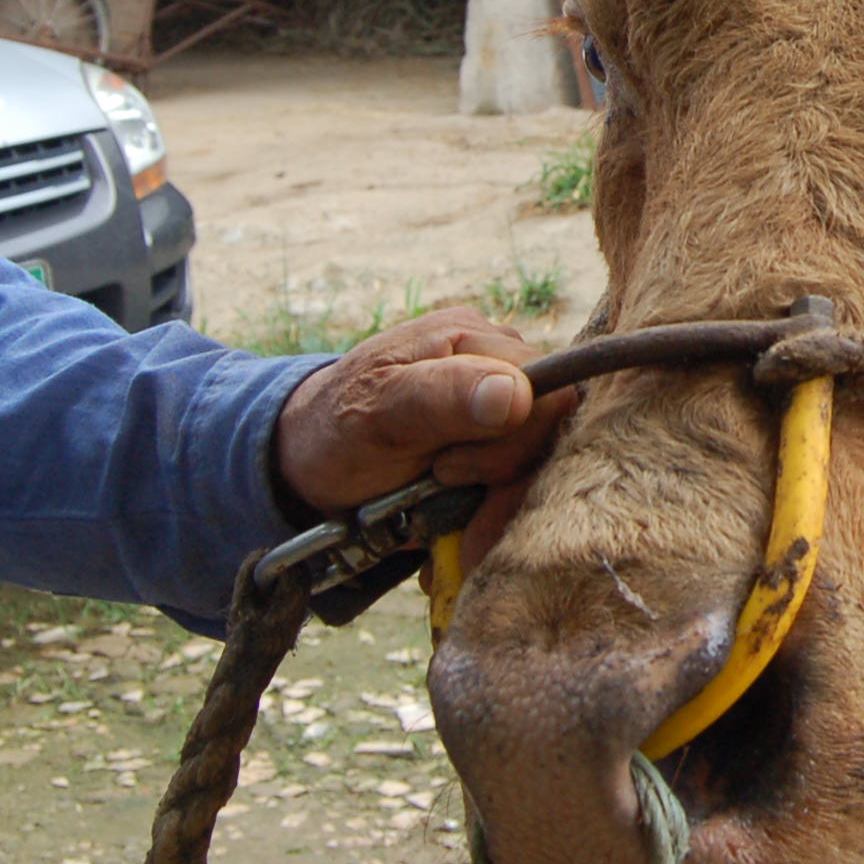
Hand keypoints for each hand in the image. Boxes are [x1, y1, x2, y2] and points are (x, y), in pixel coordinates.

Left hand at [272, 308, 577, 560]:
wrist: (311, 464)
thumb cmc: (337, 429)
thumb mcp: (378, 412)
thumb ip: (443, 397)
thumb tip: (516, 394)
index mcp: (474, 338)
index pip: (547, 396)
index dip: (512, 446)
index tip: (448, 470)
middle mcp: (500, 365)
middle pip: (551, 434)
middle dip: (502, 480)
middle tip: (440, 488)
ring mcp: (503, 406)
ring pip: (542, 465)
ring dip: (498, 504)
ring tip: (448, 515)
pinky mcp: (501, 448)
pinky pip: (524, 484)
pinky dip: (495, 513)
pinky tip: (462, 524)